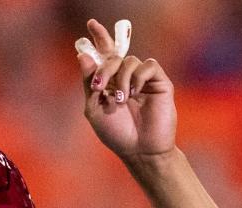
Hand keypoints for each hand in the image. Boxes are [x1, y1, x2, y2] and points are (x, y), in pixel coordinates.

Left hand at [76, 19, 175, 162]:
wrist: (139, 150)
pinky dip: (138, 77)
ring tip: (121, 101)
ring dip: (120, 79)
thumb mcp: (94, 108)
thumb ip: (89, 82)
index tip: (91, 24)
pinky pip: (148, 65)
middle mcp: (126, 78)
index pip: (104, 55)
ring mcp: (143, 80)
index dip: (99, 38)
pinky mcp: (159, 82)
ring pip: (129, 60)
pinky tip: (136, 94)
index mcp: (109, 83)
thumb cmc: (117, 134)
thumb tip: (82, 55)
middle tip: (99, 87)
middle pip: (113, 56)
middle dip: (103, 68)